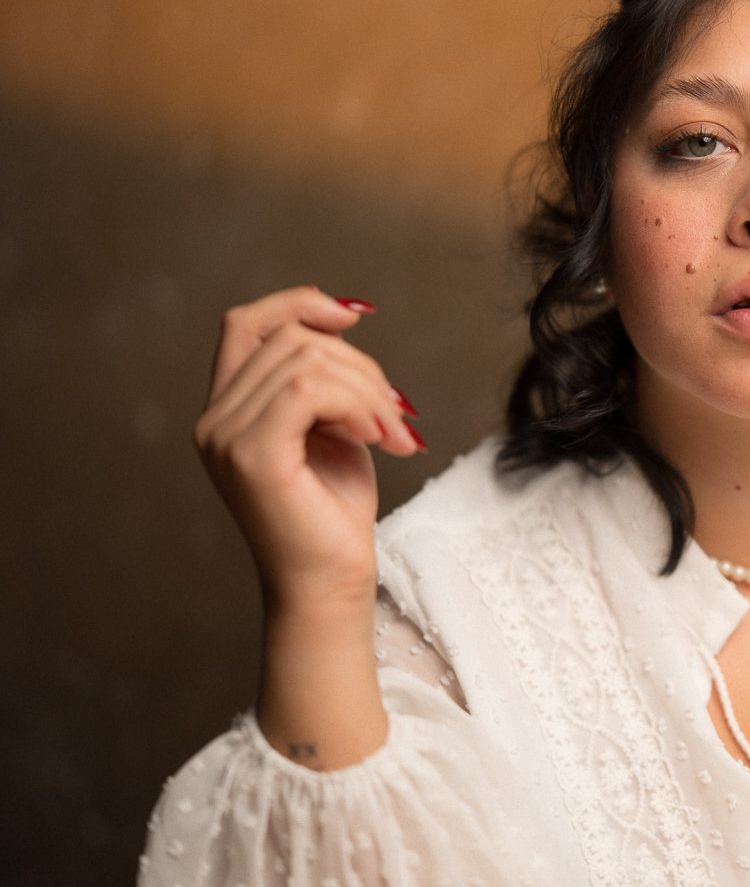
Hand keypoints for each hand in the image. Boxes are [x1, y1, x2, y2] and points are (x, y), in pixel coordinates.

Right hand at [194, 286, 424, 620]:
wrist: (332, 583)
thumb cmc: (335, 513)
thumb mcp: (332, 427)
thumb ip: (323, 379)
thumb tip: (341, 316)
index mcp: (228, 409)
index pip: (245, 323)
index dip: (299, 303)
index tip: (355, 316)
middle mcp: (214, 419)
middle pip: (291, 339)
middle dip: (361, 366)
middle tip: (398, 415)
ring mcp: (225, 436)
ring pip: (306, 360)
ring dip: (369, 390)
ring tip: (395, 433)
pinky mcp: (251, 455)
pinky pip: (308, 387)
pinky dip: (359, 404)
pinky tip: (381, 439)